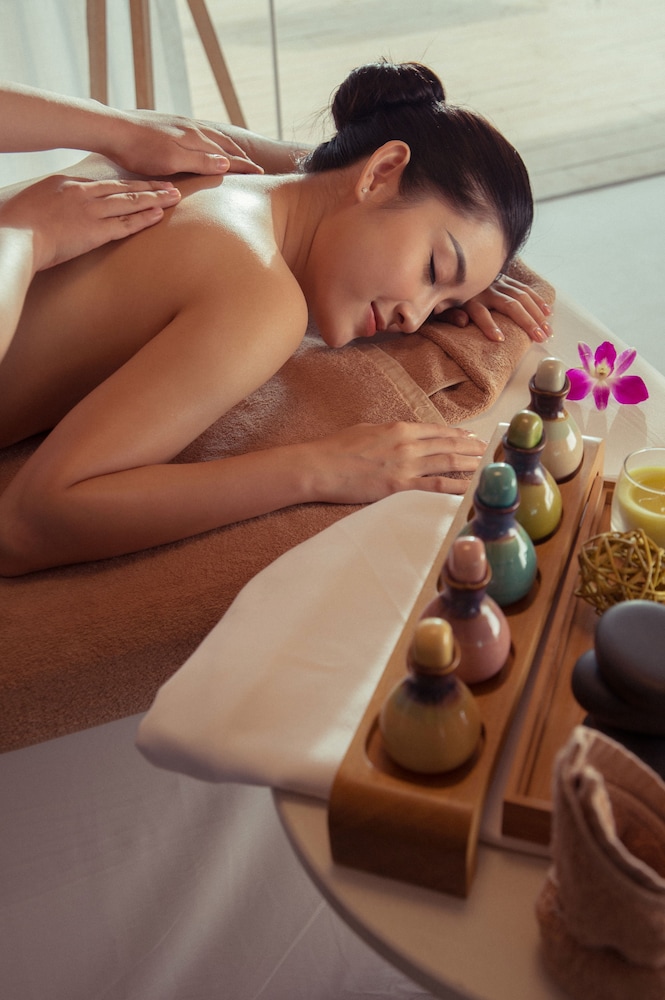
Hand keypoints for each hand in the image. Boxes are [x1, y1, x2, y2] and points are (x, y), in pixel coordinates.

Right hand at [0, 174, 181, 269]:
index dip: (125, 183)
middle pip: (122, 187)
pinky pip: (125, 224)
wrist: (14, 235)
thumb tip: (55, 212)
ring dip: (154, 199)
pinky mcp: (94, 231)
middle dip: (149, 186)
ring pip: (130, 202)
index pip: (103, 182)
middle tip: (170, 184)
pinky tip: (159, 215)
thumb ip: (51, 204)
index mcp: (66, 184)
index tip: (141, 182)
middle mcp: (82, 193)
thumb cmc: (16, 224)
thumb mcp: (34, 204)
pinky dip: (144, 219)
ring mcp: (90, 211)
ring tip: (174, 197)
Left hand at [109, 111, 263, 175]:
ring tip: (235, 152)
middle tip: (254, 165)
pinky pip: (199, 130)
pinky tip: (205, 141)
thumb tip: (227, 163)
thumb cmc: (139, 150)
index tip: (260, 174)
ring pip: (211, 135)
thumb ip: (200, 161)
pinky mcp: (168, 122)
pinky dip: (211, 138)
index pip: (226, 155)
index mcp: (195, 139)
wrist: (112, 128)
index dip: (243, 166)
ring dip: (227, 145)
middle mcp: (191, 128)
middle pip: (223, 143)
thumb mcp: (172, 160)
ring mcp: (179, 124)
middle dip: (240, 154)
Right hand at [307, 422, 486, 502]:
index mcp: (399, 428)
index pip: (436, 431)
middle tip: (488, 450)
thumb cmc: (335, 448)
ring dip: (470, 463)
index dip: (457, 434)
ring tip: (487, 465)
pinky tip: (470, 487)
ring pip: (447, 462)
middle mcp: (408, 444)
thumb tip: (400, 435)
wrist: (319, 467)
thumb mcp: (365, 430)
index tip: (471, 438)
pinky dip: (456, 486)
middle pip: (448, 445)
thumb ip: (388, 432)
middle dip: (471, 448)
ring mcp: (406, 465)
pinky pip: (435, 487)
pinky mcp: (400, 487)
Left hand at [438, 274, 552, 342]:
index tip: (499, 339)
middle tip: (538, 338)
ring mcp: (498, 282)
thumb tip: (463, 321)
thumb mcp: (442, 307)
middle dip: (526, 321)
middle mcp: (487, 289)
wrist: (451, 267)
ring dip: (536, 314)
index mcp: (469, 298)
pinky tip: (548, 312)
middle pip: (509, 305)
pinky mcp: (505, 279)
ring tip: (547, 331)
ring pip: (522, 297)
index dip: (489, 326)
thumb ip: (450, 315)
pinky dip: (537, 301)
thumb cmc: (447, 296)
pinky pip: (525, 289)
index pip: (479, 313)